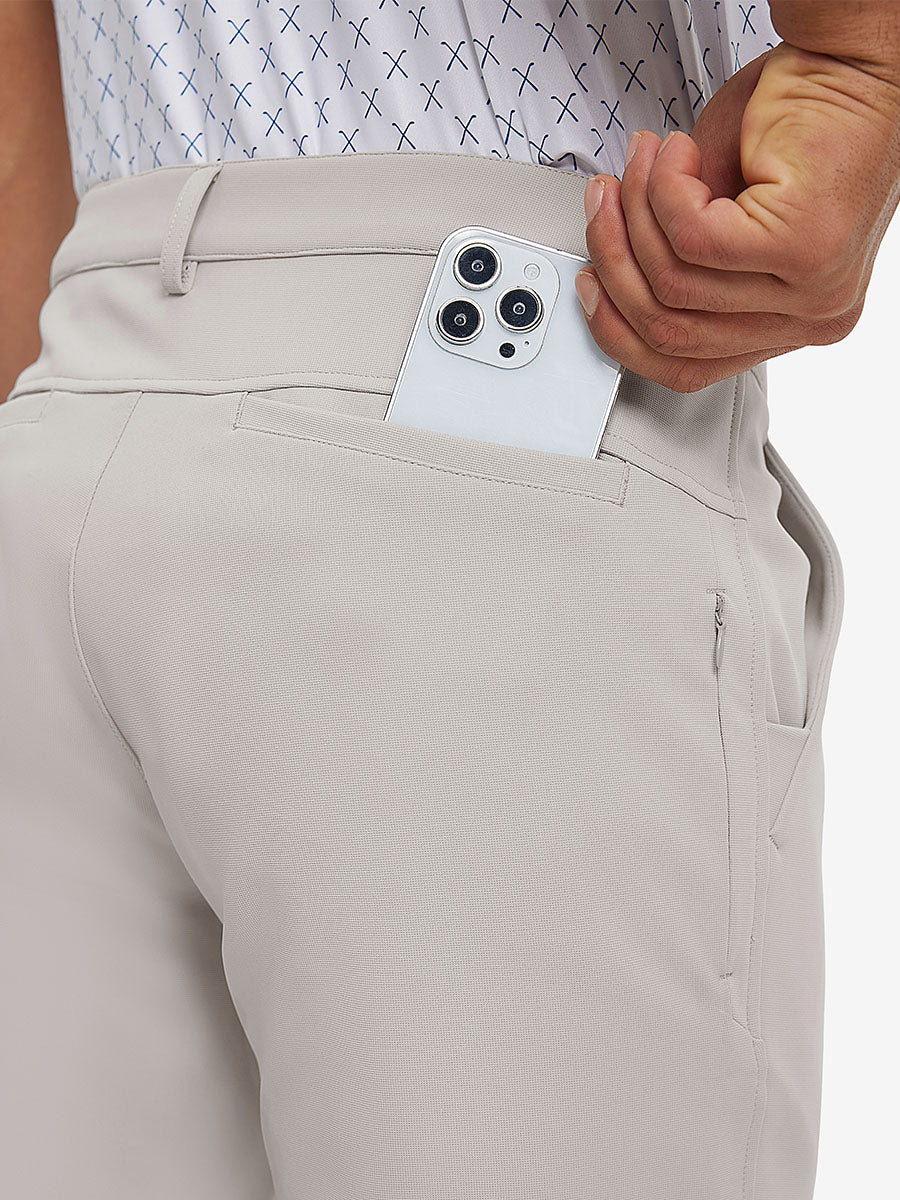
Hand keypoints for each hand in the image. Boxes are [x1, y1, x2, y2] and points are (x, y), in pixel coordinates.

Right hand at [575, 41, 899, 392]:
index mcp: (797, 322)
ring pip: (674, 284)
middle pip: (671, 330)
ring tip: (644, 162)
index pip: (689, 367)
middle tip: (605, 205)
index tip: (593, 285)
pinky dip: (666, 190)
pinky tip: (678, 154)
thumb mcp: (725, 218)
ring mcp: (813, 290)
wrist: (855, 63)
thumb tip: (613, 283)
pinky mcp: (805, 248)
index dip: (622, 330)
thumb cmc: (802, 123)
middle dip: (617, 262)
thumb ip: (683, 268)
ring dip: (639, 212)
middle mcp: (812, 317)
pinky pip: (693, 240)